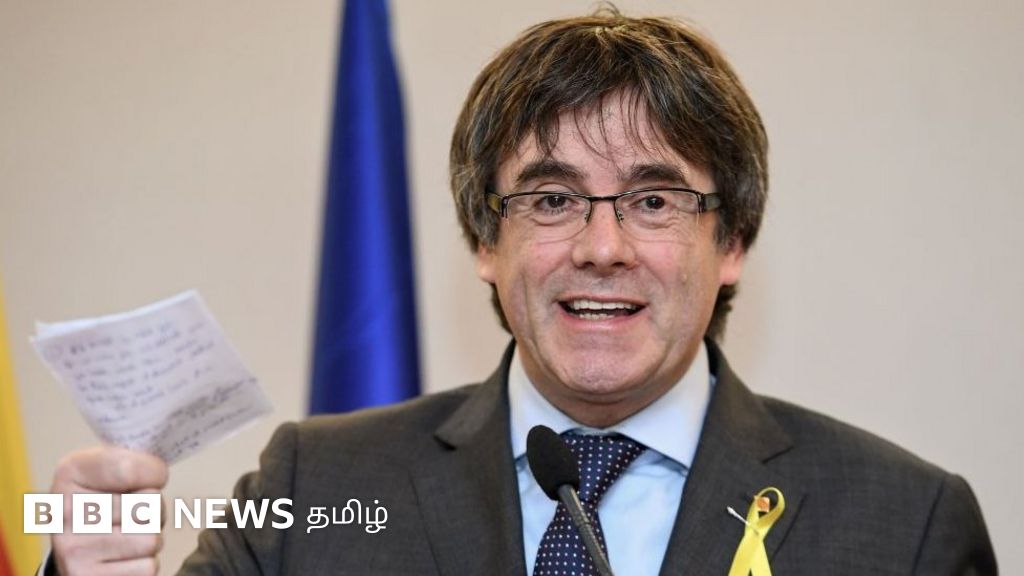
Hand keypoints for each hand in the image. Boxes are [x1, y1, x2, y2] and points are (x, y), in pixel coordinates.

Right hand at [50, 446, 168, 575]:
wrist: (75, 544)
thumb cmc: (102, 497)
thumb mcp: (108, 466)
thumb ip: (134, 459)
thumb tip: (160, 471)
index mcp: (71, 473)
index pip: (132, 469)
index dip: (154, 473)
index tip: (149, 476)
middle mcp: (66, 512)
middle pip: (150, 505)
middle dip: (155, 508)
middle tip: (136, 511)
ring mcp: (74, 549)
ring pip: (152, 539)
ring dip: (150, 536)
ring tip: (129, 533)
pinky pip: (147, 567)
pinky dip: (144, 563)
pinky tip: (123, 556)